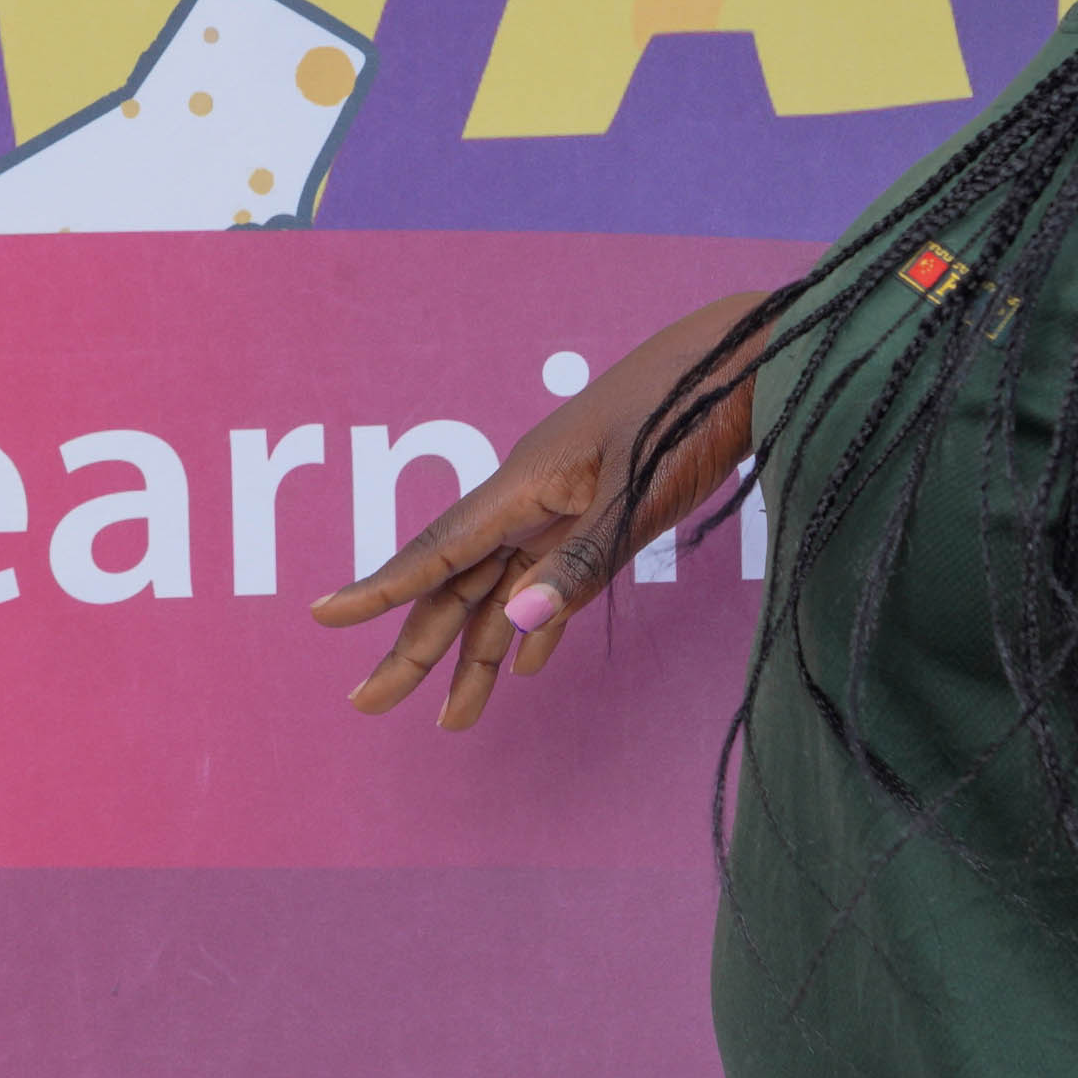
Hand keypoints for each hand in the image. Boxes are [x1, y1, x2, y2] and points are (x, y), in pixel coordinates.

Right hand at [302, 289, 767, 733]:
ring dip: (477, 655)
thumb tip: (513, 629)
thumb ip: (579, 561)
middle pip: (457, 583)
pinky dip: (536, 623)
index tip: (324, 619)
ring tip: (453, 721)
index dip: (380, 590)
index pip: (436, 550)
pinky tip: (524, 665)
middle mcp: (532, 497)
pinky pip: (554, 577)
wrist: (754, 356)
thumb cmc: (691, 409)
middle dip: (413, 647)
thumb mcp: (637, 491)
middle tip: (367, 704)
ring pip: (504, 588)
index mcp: (526, 484)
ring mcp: (568, 504)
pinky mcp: (608, 510)